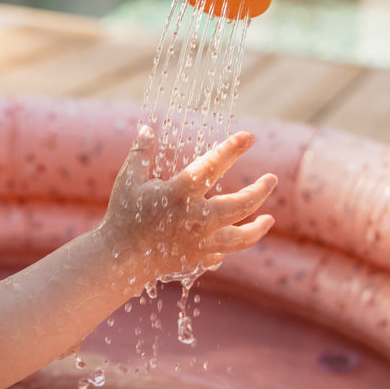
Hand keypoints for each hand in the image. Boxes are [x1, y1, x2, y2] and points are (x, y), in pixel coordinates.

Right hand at [99, 127, 276, 284]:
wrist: (119, 260)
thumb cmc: (123, 216)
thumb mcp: (128, 181)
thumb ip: (140, 154)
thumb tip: (146, 128)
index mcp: (178, 194)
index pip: (212, 166)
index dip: (231, 149)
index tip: (249, 137)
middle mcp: (194, 219)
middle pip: (240, 205)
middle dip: (259, 191)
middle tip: (271, 179)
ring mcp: (199, 242)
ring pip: (241, 237)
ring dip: (258, 228)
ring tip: (269, 218)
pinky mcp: (196, 259)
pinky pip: (221, 254)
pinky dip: (229, 247)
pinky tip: (234, 237)